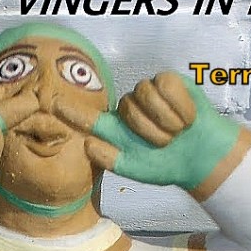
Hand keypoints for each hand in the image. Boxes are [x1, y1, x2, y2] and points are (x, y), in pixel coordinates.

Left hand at [54, 72, 240, 190]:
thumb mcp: (135, 169)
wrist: (200, 156)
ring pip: (147, 95)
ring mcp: (147, 92)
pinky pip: (166, 87)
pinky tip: (186, 118)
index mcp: (114, 130)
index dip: (70, 110)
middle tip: (166, 144)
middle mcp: (128, 108)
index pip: (88, 118)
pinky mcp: (167, 81)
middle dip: (152, 131)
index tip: (51, 103)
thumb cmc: (165, 165)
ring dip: (166, 120)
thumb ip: (110, 159)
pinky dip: (180, 108)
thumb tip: (88, 143)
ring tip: (177, 132)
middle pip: (129, 109)